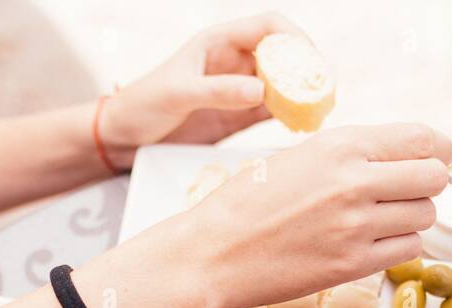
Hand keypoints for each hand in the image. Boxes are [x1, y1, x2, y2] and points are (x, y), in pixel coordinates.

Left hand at [98, 12, 303, 168]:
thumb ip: (218, 92)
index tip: (313, 61)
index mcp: (218, 42)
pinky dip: (289, 117)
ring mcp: (237, 88)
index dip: (296, 37)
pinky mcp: (236, 116)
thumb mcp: (178, 95)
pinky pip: (271, 111)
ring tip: (321, 112)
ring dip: (302, 95)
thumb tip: (262, 90)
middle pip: (283, 55)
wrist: (123, 136)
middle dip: (307, 69)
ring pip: (281, 84)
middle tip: (327, 92)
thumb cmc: (143, 105)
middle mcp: (233, 61)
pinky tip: (301, 128)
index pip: (268, 27)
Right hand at [181, 124, 451, 307]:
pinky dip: (400, 245)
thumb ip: (351, 155)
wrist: (213, 253)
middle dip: (429, 183)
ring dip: (414, 217)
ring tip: (385, 218)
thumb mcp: (299, 157)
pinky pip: (408, 250)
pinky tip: (375, 241)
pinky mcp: (352, 264)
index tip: (436, 157)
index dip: (438, 149)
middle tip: (412, 191)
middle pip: (434, 177)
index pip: (422, 139)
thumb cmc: (246, 204)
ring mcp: (355, 226)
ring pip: (425, 216)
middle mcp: (353, 182)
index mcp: (339, 146)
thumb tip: (399, 158)